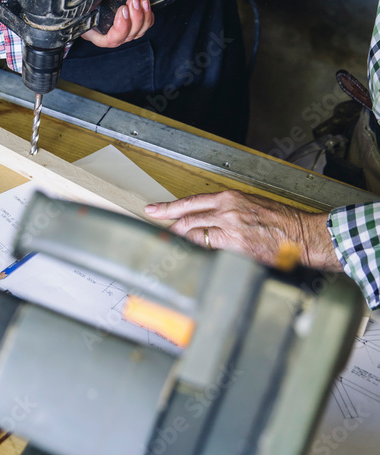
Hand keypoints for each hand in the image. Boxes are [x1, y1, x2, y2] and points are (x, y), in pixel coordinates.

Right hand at [82, 0, 153, 47]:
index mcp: (93, 30)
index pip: (108, 40)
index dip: (120, 28)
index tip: (122, 11)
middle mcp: (106, 33)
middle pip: (126, 37)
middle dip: (134, 19)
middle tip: (134, 1)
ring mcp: (118, 29)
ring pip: (136, 33)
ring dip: (143, 17)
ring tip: (142, 1)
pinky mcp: (128, 22)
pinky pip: (142, 27)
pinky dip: (147, 17)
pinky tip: (145, 5)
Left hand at [145, 190, 341, 269]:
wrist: (300, 235)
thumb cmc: (281, 221)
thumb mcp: (251, 204)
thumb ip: (228, 210)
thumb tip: (209, 219)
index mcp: (229, 198)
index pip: (190, 202)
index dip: (169, 208)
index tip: (153, 210)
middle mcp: (226, 210)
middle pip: (187, 219)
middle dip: (169, 227)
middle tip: (156, 232)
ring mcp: (229, 229)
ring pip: (194, 235)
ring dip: (180, 241)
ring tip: (170, 246)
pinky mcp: (235, 246)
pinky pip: (208, 250)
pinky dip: (197, 252)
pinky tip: (190, 256)